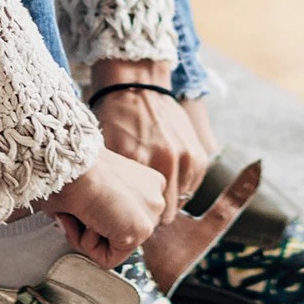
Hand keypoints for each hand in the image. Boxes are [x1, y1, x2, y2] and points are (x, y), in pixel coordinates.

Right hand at [42, 148, 167, 268]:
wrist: (71, 162)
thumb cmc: (70, 166)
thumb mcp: (94, 184)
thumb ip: (101, 205)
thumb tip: (84, 224)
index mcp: (147, 182)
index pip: (125, 217)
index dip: (96, 217)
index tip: (83, 203)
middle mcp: (156, 198)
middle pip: (121, 233)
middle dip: (92, 227)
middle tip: (75, 211)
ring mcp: (151, 216)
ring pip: (114, 247)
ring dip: (85, 234)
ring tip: (78, 212)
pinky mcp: (141, 231)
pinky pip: (108, 258)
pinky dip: (86, 244)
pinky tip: (85, 220)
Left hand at [87, 59, 211, 224]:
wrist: (135, 86)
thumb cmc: (114, 117)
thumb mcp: (105, 147)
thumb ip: (115, 179)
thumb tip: (114, 210)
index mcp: (139, 159)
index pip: (142, 210)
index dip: (135, 216)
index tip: (129, 215)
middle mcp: (166, 160)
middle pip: (165, 212)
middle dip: (153, 213)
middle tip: (141, 208)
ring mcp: (186, 157)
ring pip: (180, 201)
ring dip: (169, 199)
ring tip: (153, 191)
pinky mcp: (199, 155)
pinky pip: (192, 186)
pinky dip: (180, 186)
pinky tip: (165, 177)